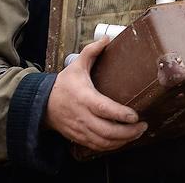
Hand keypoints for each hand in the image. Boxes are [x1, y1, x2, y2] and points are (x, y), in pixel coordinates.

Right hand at [44, 36, 147, 152]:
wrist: (42, 105)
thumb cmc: (63, 84)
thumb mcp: (76, 65)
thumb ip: (91, 51)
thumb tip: (107, 38)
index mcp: (84, 98)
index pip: (104, 109)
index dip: (120, 114)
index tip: (135, 116)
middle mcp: (82, 116)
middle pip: (107, 131)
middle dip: (128, 132)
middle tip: (143, 126)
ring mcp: (80, 129)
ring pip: (103, 142)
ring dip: (123, 141)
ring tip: (138, 133)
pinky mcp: (79, 138)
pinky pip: (97, 146)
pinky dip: (112, 146)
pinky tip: (124, 140)